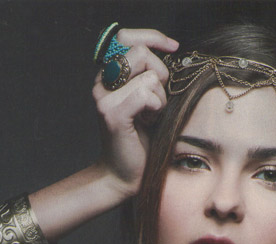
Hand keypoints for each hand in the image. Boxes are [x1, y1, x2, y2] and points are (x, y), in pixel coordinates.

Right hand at [93, 28, 178, 196]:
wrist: (123, 175)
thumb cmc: (140, 140)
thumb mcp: (148, 100)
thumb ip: (150, 75)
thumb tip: (169, 53)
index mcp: (108, 75)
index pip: (127, 37)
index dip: (153, 37)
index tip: (173, 48)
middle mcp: (102, 83)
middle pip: (141, 52)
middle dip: (160, 73)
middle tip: (158, 99)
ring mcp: (104, 98)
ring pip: (148, 76)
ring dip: (160, 97)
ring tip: (151, 115)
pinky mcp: (113, 114)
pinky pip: (146, 95)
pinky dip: (156, 108)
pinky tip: (150, 122)